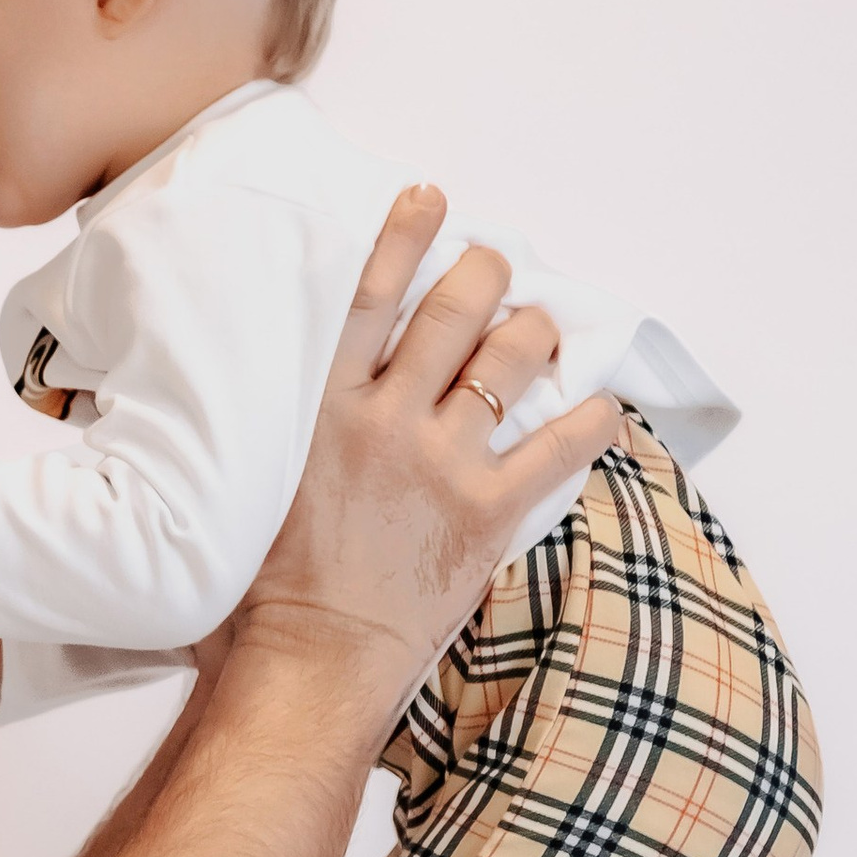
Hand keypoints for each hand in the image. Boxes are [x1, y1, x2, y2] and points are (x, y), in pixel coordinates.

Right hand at [242, 188, 619, 727]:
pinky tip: (605, 407)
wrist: (309, 659)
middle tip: (495, 263)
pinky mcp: (486, 511)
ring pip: (508, 363)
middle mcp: (384, 419)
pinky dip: (590, 423)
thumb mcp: (251, 482)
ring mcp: (439, 462)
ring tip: (541, 327)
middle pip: (451, 313)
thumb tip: (279, 391)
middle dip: (484, 273)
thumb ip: (283, 428)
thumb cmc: (261, 586)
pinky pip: (558, 450)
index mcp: (322, 407)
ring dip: (534, 332)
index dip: (402, 238)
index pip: (366, 297)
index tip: (428, 197)